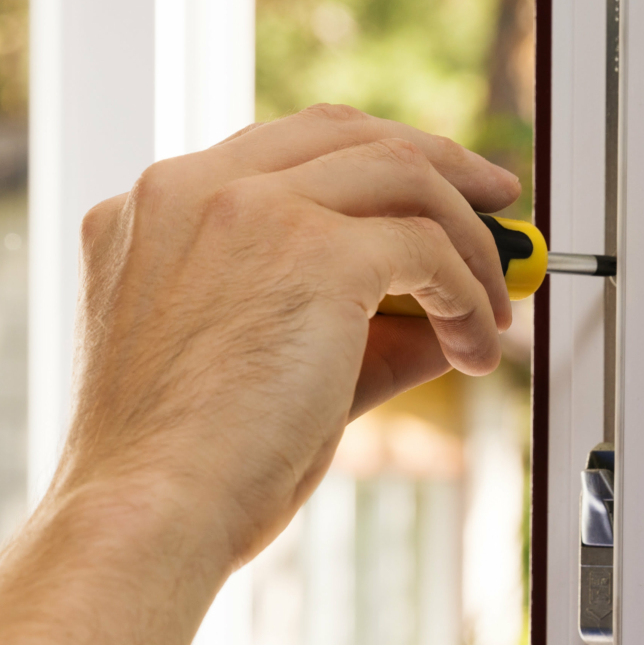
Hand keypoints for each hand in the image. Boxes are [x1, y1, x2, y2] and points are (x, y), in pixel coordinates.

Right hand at [54, 104, 521, 572]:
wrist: (148, 512)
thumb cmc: (181, 466)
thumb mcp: (248, 363)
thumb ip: (339, 323)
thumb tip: (441, 314)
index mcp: (153, 210)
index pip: (281, 148)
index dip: (365, 162)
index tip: (417, 194)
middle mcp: (190, 188)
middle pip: (346, 132)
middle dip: (436, 164)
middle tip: (490, 204)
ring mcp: (248, 208)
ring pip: (401, 173)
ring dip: (468, 236)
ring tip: (495, 299)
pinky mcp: (311, 250)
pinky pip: (427, 246)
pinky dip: (470, 294)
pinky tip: (474, 345)